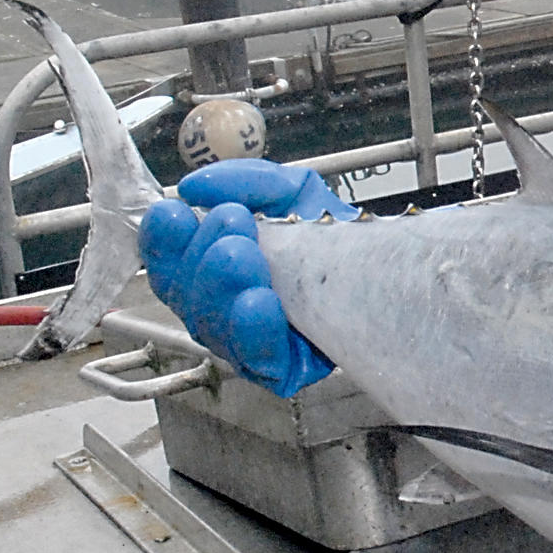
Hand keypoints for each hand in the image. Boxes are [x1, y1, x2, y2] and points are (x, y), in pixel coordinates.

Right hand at [137, 160, 354, 396]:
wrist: (391, 266)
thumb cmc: (332, 233)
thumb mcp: (292, 192)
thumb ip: (249, 182)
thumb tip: (197, 186)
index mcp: (213, 267)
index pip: (169, 261)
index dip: (162, 240)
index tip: (174, 212)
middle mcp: (222, 307)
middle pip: (185, 295)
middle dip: (201, 256)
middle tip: (231, 221)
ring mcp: (247, 341)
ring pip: (213, 328)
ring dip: (222, 289)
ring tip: (243, 257)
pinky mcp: (283, 370)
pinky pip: (257, 359)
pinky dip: (253, 331)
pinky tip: (257, 303)